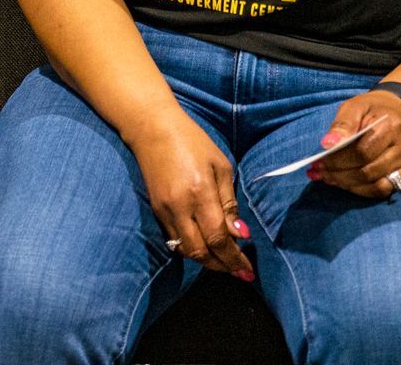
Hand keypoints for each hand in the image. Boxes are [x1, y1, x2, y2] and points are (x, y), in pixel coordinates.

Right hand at [126, 112, 254, 280]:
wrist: (152, 128)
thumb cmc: (193, 142)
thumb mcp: (221, 167)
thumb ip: (229, 203)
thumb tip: (239, 234)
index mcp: (200, 193)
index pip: (219, 239)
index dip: (235, 259)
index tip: (248, 271)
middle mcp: (179, 207)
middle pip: (200, 252)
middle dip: (221, 266)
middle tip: (239, 271)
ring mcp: (164, 210)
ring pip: (185, 250)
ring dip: (206, 261)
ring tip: (224, 262)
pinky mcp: (155, 209)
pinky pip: (174, 239)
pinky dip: (191, 248)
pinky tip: (205, 246)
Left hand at [309, 91, 400, 199]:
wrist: (398, 112)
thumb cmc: (372, 109)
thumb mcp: (354, 106)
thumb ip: (342, 124)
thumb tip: (327, 145)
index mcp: (391, 126)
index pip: (362, 151)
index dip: (338, 160)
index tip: (318, 162)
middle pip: (368, 171)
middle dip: (339, 174)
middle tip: (318, 172)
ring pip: (377, 185)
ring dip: (348, 185)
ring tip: (328, 179)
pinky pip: (385, 190)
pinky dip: (362, 190)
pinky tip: (346, 184)